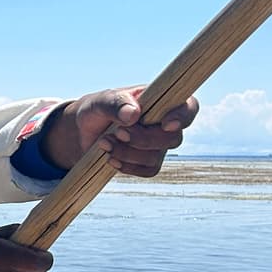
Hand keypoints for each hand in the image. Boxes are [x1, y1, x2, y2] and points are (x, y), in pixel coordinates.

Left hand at [41, 87, 196, 176]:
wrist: (83, 131)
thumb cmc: (96, 110)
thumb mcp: (100, 101)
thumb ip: (115, 103)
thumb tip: (133, 114)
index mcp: (160, 100)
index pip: (188, 106)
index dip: (183, 117)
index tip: (165, 124)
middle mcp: (164, 123)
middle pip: (173, 138)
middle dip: (143, 139)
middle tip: (117, 132)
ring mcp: (158, 144)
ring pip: (157, 156)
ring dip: (128, 153)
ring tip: (104, 142)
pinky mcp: (147, 161)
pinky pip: (148, 170)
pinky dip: (128, 167)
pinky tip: (110, 158)